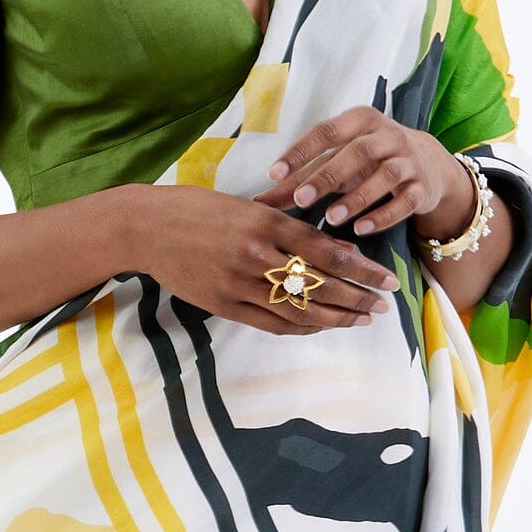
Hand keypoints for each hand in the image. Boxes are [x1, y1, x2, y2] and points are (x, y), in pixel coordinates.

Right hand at [117, 183, 399, 335]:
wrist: (145, 227)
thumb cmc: (196, 208)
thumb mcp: (245, 205)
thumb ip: (283, 224)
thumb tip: (327, 245)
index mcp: (267, 222)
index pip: (329, 252)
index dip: (363, 270)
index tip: (386, 278)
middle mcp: (257, 254)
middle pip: (320, 285)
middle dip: (358, 297)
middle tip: (383, 305)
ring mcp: (239, 283)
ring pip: (299, 309)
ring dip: (335, 317)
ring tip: (360, 319)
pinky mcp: (224, 304)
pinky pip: (272, 323)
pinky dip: (301, 327)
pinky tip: (321, 326)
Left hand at [256, 109, 472, 244]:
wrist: (427, 164)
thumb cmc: (367, 161)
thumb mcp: (336, 162)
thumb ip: (300, 179)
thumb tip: (258, 202)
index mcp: (360, 120)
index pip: (327, 131)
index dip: (301, 151)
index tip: (273, 174)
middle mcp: (387, 135)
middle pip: (357, 152)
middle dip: (327, 176)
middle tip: (301, 200)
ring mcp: (408, 160)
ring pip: (385, 176)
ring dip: (357, 198)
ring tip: (330, 219)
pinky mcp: (421, 187)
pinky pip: (404, 201)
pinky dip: (383, 216)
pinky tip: (361, 230)